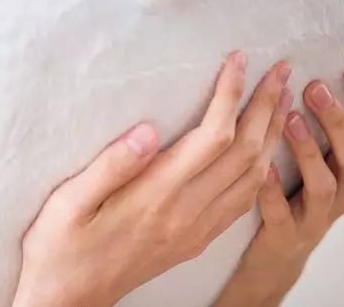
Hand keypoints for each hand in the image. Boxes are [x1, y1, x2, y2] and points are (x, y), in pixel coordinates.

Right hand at [12, 53, 293, 306]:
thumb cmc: (61, 248)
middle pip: (244, 153)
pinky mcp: (195, 239)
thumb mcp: (68, 203)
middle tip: (281, 71)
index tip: (239, 60)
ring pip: (252, 177)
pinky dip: (263, 168)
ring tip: (282, 101)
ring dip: (272, 135)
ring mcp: (195, 230)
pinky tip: (265, 150)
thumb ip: (110, 166)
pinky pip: (243, 201)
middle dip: (266, 107)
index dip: (230, 95)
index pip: (211, 137)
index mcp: (156, 197)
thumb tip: (147, 129)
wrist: (68, 303)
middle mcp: (185, 214)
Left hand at [214, 57, 343, 306]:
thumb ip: (323, 121)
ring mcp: (317, 215)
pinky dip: (274, 191)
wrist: (278, 253)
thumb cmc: (298, 189)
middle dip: (338, 120)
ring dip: (309, 150)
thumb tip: (313, 65)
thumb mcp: (320, 156)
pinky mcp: (288, 235)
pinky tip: (264, 168)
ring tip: (290, 119)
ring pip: (325, 185)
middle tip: (315, 87)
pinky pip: (283, 215)